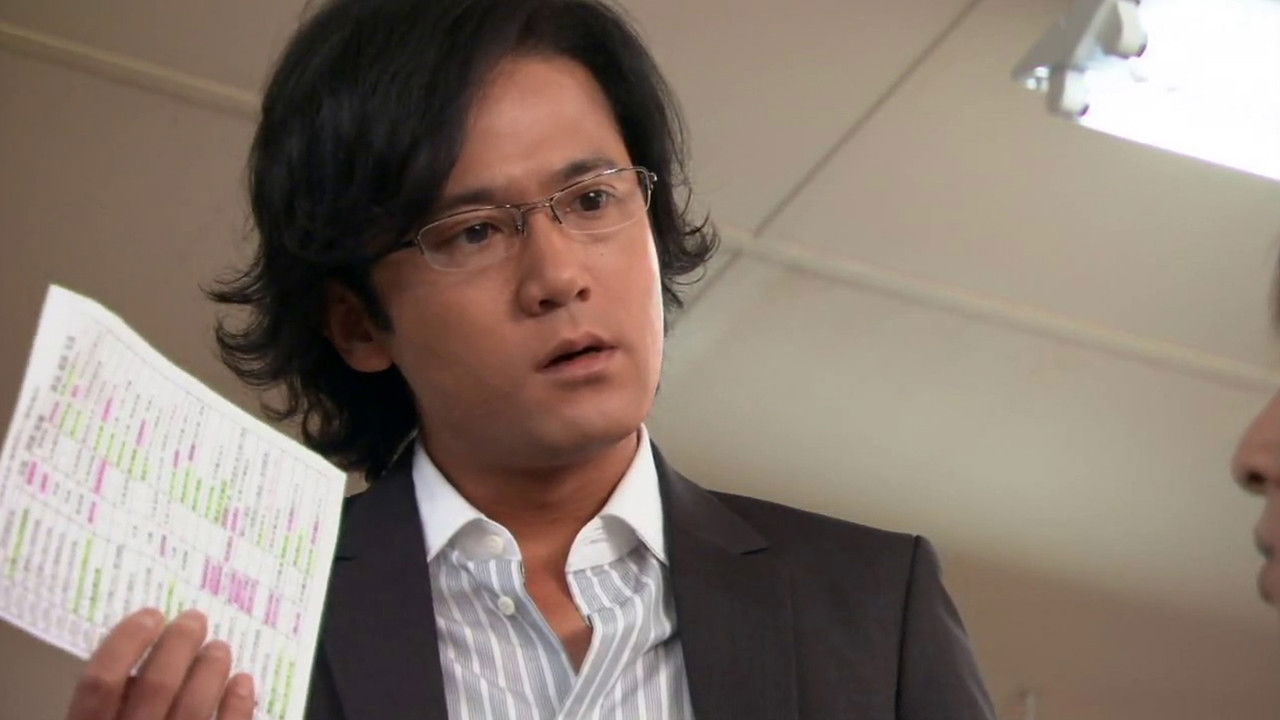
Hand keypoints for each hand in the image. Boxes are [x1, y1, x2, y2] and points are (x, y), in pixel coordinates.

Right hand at [64, 608, 255, 719]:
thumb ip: (112, 710)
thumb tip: (140, 661)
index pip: (100, 685)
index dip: (125, 643)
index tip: (150, 615)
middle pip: (155, 687)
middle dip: (179, 645)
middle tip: (195, 620)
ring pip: (194, 707)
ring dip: (212, 669)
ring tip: (220, 648)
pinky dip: (239, 704)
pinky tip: (243, 682)